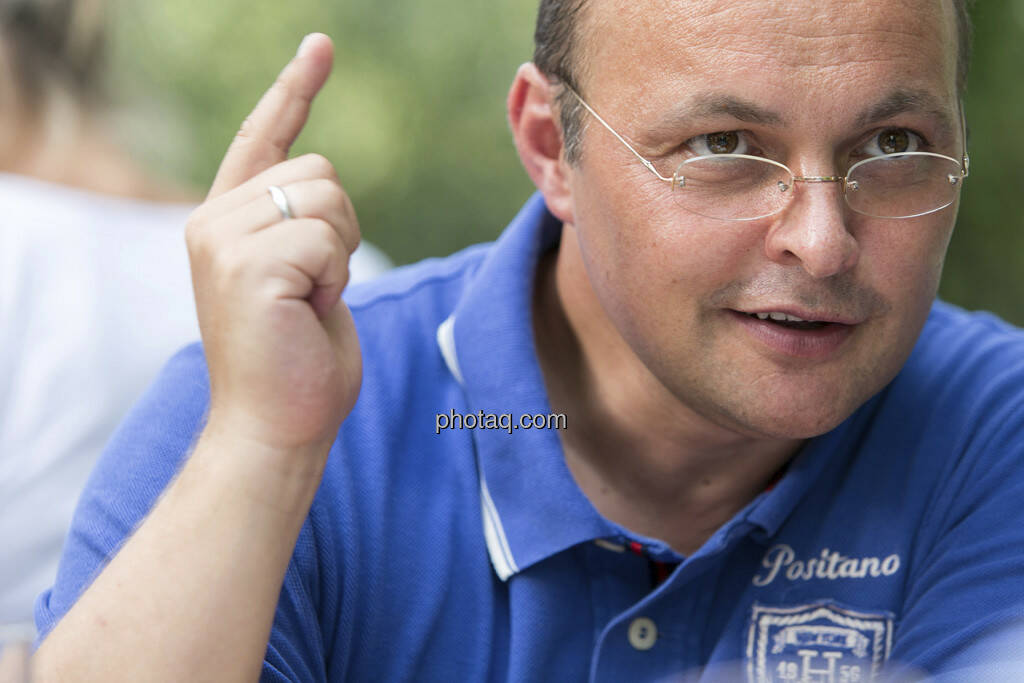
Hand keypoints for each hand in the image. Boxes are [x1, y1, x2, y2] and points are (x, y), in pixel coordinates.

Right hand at [185, 33, 361, 453]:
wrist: (275, 428)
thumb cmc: (298, 363)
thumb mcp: (300, 280)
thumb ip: (299, 229)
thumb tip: (323, 188)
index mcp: (226, 221)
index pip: (264, 138)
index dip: (294, 90)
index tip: (320, 47)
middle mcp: (214, 220)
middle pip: (321, 171)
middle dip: (341, 231)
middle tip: (314, 291)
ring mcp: (223, 239)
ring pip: (329, 198)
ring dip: (340, 254)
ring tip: (308, 303)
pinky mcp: (246, 263)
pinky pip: (330, 238)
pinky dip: (336, 278)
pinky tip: (308, 312)